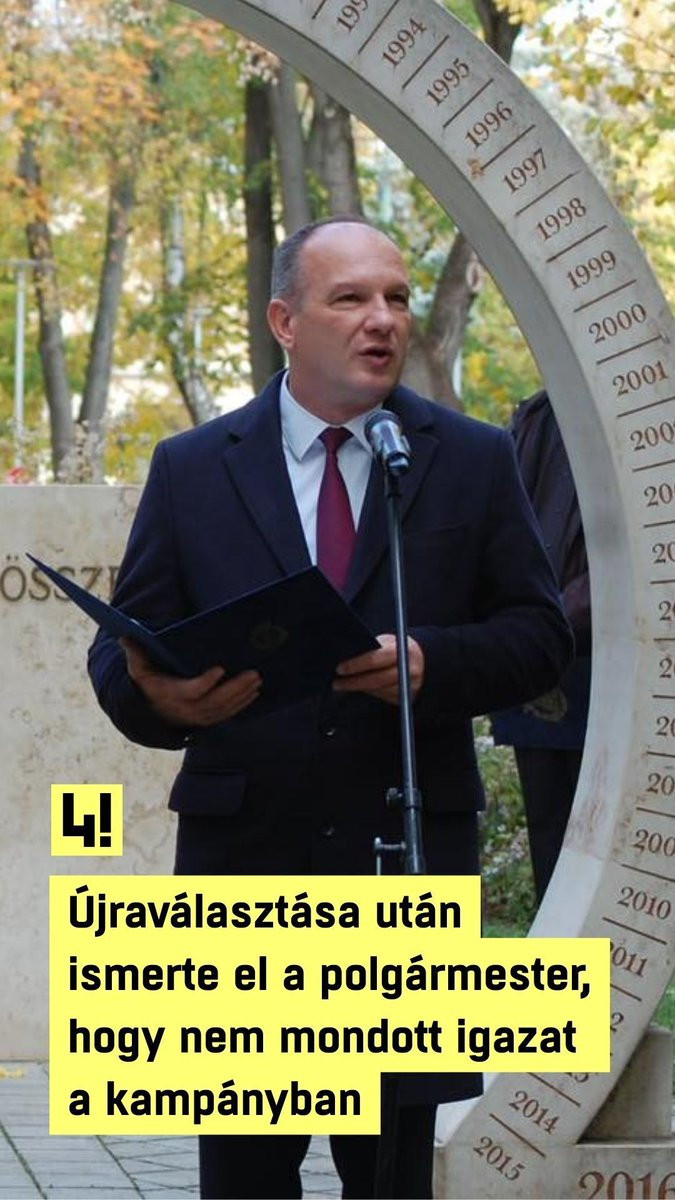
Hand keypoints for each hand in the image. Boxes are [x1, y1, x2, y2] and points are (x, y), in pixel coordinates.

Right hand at [120, 638, 261, 726]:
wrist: (151, 712)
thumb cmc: (148, 684)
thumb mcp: (138, 670)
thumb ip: (135, 653)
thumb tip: (124, 636)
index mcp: (171, 694)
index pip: (191, 691)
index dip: (206, 682)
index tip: (220, 669)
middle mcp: (187, 709)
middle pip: (215, 701)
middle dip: (235, 688)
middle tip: (253, 673)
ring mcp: (199, 716)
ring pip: (224, 708)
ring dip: (243, 695)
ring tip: (257, 679)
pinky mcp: (208, 719)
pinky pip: (227, 714)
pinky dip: (242, 704)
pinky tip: (254, 692)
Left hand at [333, 633, 423, 704]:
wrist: (423, 661)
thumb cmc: (400, 649)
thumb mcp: (389, 641)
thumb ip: (373, 648)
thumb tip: (348, 655)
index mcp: (401, 650)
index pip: (374, 659)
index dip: (355, 665)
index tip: (340, 668)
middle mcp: (407, 669)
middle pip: (375, 680)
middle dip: (353, 682)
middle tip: (337, 683)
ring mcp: (409, 686)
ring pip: (378, 691)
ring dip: (360, 688)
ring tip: (344, 685)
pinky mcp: (406, 698)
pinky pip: (384, 697)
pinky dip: (371, 693)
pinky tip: (362, 687)